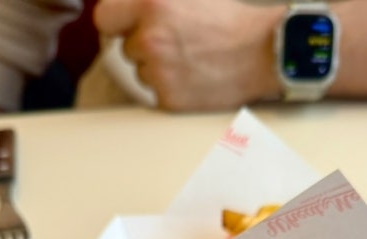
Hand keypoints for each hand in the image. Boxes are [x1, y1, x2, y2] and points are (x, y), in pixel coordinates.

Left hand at [94, 0, 284, 110]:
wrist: (261, 53)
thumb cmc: (229, 19)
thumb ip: (152, 1)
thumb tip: (129, 11)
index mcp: (152, 5)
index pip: (105, 19)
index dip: (116, 23)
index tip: (125, 27)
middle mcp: (151, 39)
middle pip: (126, 49)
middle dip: (144, 46)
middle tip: (176, 42)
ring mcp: (159, 73)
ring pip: (141, 73)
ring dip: (157, 69)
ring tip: (189, 59)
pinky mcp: (169, 100)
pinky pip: (156, 95)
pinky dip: (170, 89)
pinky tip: (192, 77)